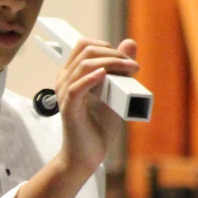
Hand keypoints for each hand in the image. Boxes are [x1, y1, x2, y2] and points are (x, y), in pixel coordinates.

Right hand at [55, 37, 138, 175]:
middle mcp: (65, 81)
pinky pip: (76, 88)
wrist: (88, 155)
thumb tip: (130, 43)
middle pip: (85, 50)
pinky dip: (91, 79)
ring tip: (129, 70)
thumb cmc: (98, 126)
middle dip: (113, 53)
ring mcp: (65, 94)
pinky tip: (105, 75)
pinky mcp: (69, 109)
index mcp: (72, 75)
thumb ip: (120, 69)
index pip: (83, 45)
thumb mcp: (115, 92)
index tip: (126, 58)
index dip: (106, 46)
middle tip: (133, 65)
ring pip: (83, 65)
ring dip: (111, 63)